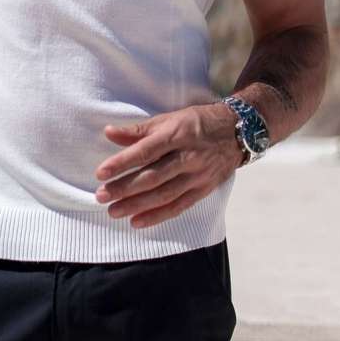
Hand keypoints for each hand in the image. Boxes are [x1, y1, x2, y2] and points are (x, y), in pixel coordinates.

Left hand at [94, 103, 244, 228]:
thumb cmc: (196, 122)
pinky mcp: (204, 190)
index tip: (101, 173)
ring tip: (114, 212)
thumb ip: (138, 130)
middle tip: (101, 196)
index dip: (123, 162)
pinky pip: (179, 206)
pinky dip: (158, 216)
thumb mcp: (169, 118)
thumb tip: (109, 133)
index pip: (146, 150)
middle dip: (125, 188)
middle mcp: (189, 156)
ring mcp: (198, 176)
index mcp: (178, 134)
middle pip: (153, 176)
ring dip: (137, 205)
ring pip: (164, 194)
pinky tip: (137, 222)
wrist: (238, 132)